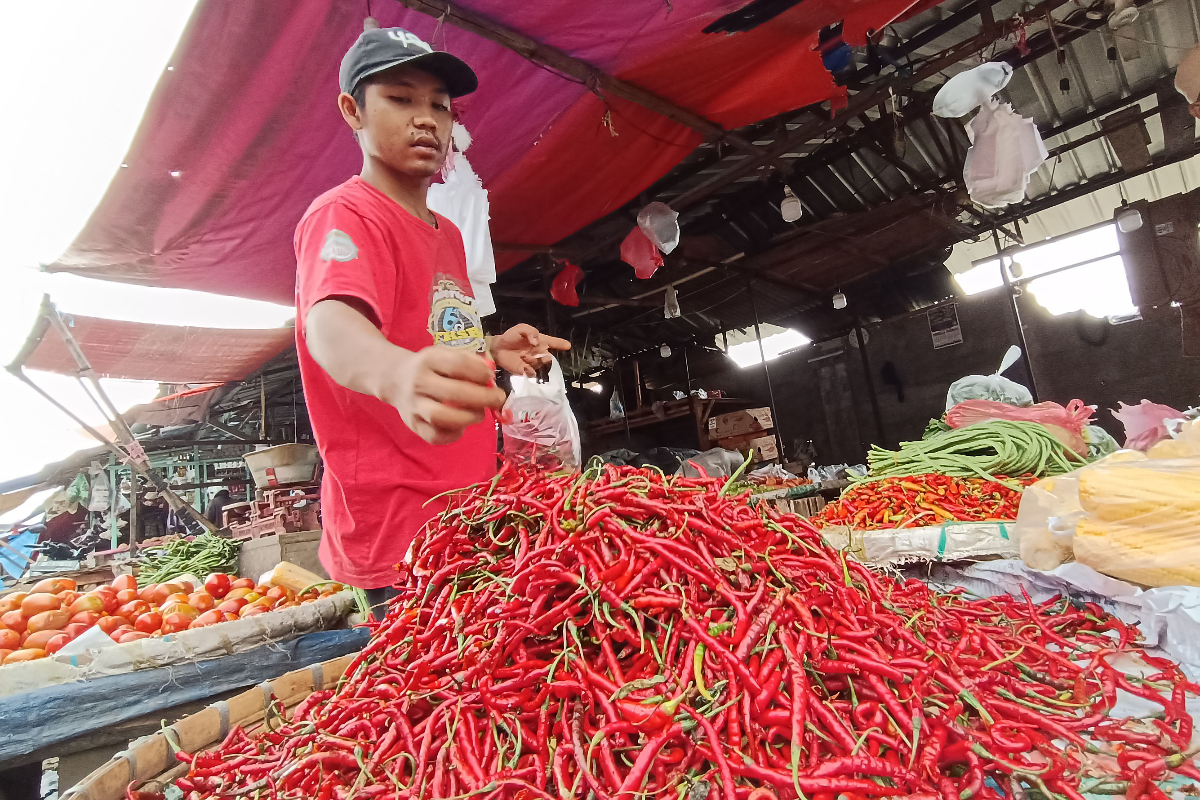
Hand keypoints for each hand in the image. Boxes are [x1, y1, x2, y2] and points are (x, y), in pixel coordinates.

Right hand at [382, 346, 505, 444]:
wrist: (394, 379)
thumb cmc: (428, 367)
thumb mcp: (444, 354)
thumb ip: (468, 360)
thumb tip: (490, 373)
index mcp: (428, 360)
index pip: (457, 365)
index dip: (479, 373)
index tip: (491, 378)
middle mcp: (419, 382)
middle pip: (454, 392)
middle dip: (483, 398)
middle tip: (497, 400)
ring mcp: (414, 405)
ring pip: (441, 417)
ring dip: (468, 418)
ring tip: (479, 414)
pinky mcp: (413, 425)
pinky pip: (434, 436)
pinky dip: (453, 435)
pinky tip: (462, 426)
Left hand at [489, 323, 570, 377]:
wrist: (498, 347)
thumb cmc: (511, 337)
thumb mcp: (521, 328)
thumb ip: (531, 332)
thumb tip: (537, 343)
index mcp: (540, 341)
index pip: (553, 342)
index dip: (561, 344)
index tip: (568, 346)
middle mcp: (539, 353)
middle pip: (549, 358)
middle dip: (544, 357)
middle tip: (533, 352)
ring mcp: (533, 362)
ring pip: (540, 365)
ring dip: (532, 360)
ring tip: (522, 356)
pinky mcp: (525, 371)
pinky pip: (533, 373)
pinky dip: (529, 370)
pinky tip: (524, 366)